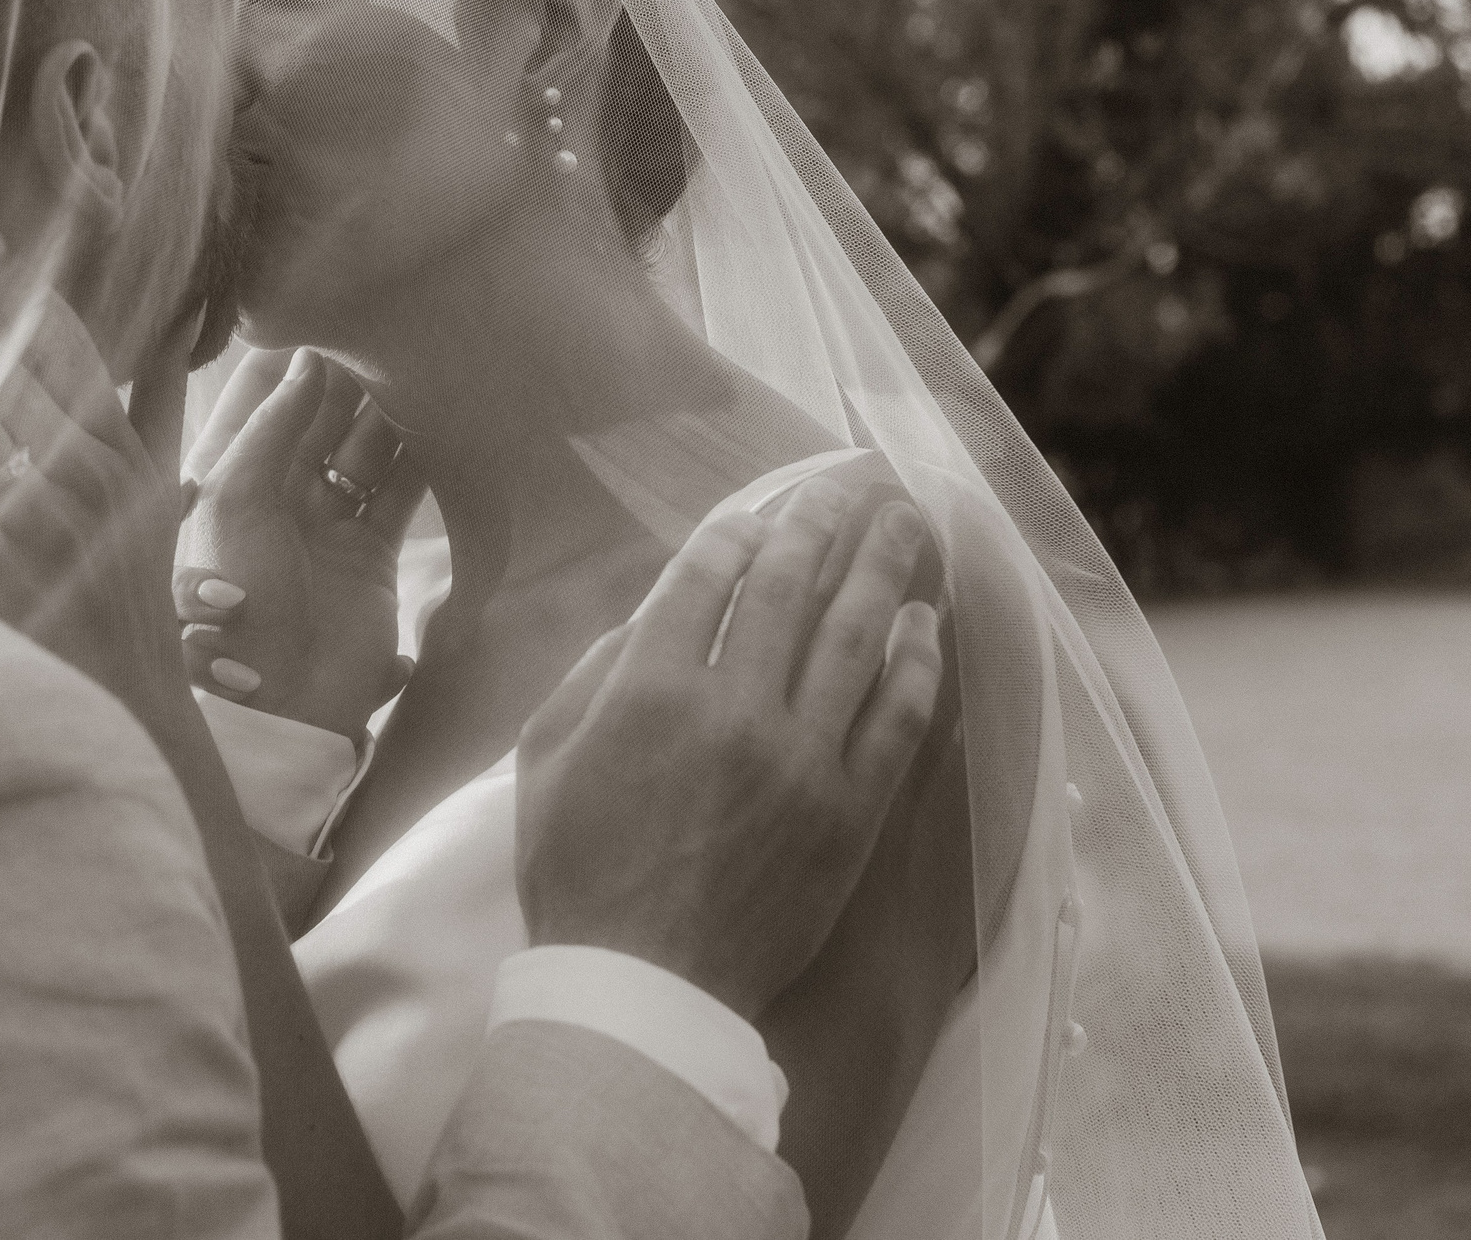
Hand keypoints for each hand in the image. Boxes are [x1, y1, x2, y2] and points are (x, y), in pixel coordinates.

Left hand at [172, 348, 428, 740]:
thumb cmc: (235, 606)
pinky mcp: (370, 555)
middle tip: (391, 319)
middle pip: (319, 415)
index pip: (257, 396)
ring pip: (365, 446)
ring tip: (426, 353)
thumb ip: (273, 429)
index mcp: (228, 477)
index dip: (289, 353)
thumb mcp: (236, 503)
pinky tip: (448, 416)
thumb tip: (310, 360)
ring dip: (393, 408)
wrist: (278, 708)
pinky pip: (400, 490)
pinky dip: (423, 457)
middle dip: (353, 372)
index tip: (325, 304)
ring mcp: (325, 523)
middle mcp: (276, 494)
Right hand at [515, 475, 944, 1020]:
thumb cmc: (578, 871)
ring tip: (903, 523)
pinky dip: (916, 663)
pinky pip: (899, 719)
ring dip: (882, 568)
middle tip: (844, 487)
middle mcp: (734, 709)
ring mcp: (803, 760)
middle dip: (817, 524)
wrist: (645, 984)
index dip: (734, 532)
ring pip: (854, 637)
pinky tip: (925, 624)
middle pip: (787, 588)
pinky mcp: (851, 810)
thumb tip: (648, 617)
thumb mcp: (545, 758)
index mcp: (649, 690)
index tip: (756, 513)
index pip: (704, 576)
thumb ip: (592, 673)